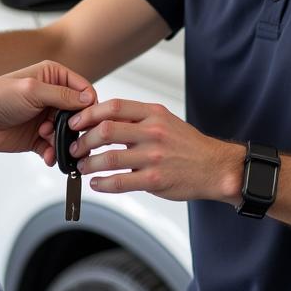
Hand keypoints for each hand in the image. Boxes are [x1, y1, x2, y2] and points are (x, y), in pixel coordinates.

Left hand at [0, 62, 96, 164]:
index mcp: (54, 77)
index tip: (87, 118)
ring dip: (62, 140)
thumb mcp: (34, 91)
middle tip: (70, 134)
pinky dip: (53, 153)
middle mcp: (52, 96)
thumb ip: (62, 95)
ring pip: (68, 133)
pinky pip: (54, 147)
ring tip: (46, 139)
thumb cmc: (0, 96)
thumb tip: (89, 99)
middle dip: (75, 126)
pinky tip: (48, 156)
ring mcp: (46, 118)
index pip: (83, 89)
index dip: (89, 104)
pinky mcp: (38, 137)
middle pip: (78, 114)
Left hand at [56, 98, 241, 202]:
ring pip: (109, 158)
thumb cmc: (187, 144)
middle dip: (83, 140)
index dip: (88, 114)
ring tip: (82, 166)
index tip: (75, 122)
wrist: (215, 167)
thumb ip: (137, 118)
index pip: (113, 106)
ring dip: (88, 163)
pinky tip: (96, 182)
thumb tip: (103, 119)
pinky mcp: (154, 180)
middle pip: (106, 130)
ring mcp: (153, 157)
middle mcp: (152, 132)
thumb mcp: (165, 119)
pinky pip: (120, 182)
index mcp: (153, 113)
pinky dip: (102, 183)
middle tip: (75, 147)